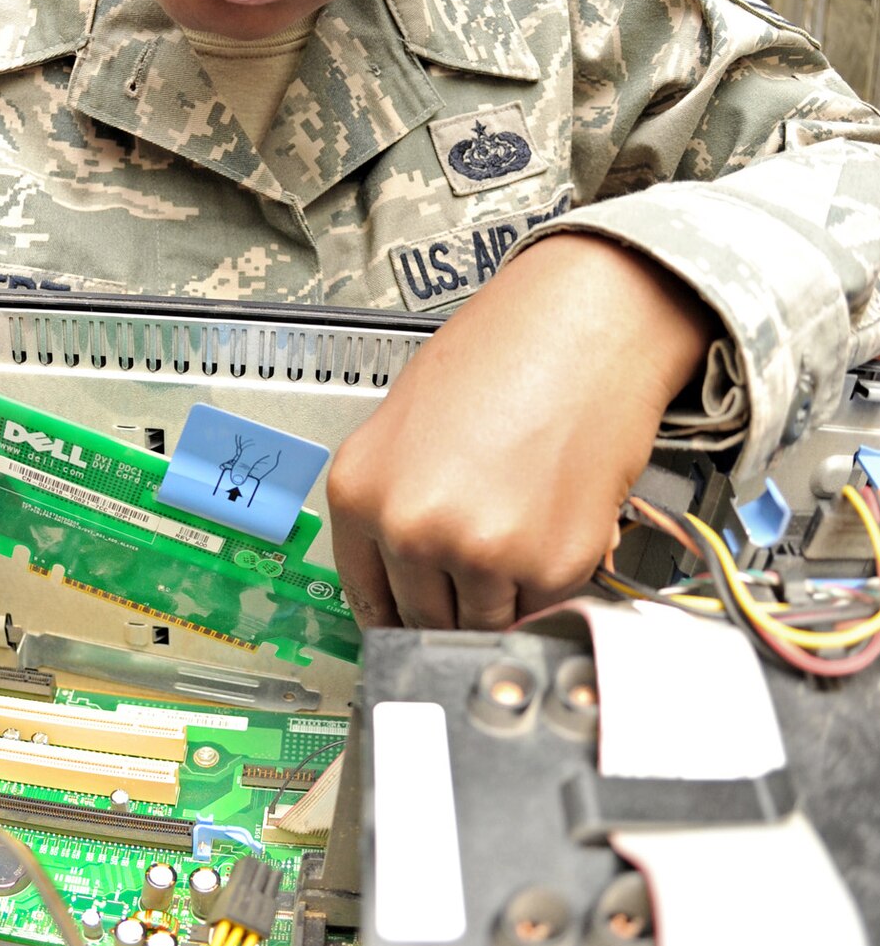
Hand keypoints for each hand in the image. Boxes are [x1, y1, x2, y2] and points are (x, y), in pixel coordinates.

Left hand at [326, 235, 715, 629]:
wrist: (586, 322)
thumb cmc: (504, 356)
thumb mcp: (405, 426)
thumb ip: (396, 505)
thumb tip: (407, 574)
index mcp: (360, 492)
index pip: (367, 598)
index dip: (396, 614)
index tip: (413, 624)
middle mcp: (411, 528)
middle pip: (425, 619)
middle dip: (455, 601)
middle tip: (484, 562)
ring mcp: (481, 552)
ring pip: (487, 622)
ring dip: (506, 595)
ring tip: (522, 524)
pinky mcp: (553, 565)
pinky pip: (546, 605)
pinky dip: (555, 580)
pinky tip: (555, 518)